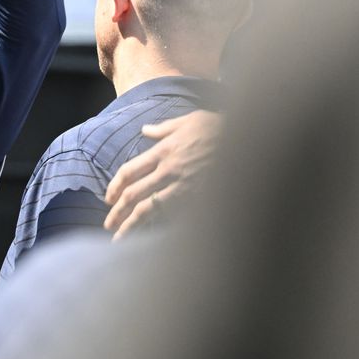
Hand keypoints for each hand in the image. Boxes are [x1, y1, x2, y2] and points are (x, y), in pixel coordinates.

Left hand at [104, 110, 222, 238]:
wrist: (250, 142)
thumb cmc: (220, 128)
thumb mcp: (190, 120)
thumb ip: (164, 128)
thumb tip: (146, 130)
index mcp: (163, 151)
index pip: (129, 171)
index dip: (115, 186)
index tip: (109, 198)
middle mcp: (168, 171)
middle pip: (133, 194)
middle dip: (117, 212)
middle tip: (108, 225)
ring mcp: (183, 187)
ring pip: (149, 209)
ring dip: (131, 225)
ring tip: (120, 238)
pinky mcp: (198, 199)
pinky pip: (173, 215)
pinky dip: (160, 226)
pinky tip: (150, 237)